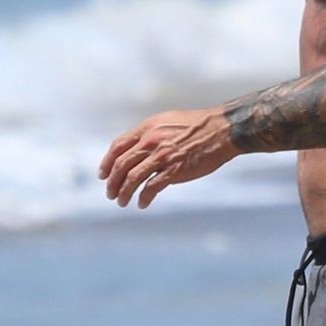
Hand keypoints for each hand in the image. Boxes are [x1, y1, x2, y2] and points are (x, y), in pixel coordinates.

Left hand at [98, 107, 238, 209]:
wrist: (222, 130)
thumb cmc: (199, 125)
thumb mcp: (169, 121)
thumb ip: (152, 133)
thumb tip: (139, 147)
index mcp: (148, 128)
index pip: (118, 146)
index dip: (107, 162)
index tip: (103, 175)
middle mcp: (151, 141)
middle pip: (121, 164)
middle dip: (112, 182)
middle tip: (110, 193)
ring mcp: (162, 156)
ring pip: (132, 178)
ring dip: (123, 192)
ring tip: (121, 202)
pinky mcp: (175, 170)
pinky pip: (152, 187)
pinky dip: (144, 197)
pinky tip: (142, 204)